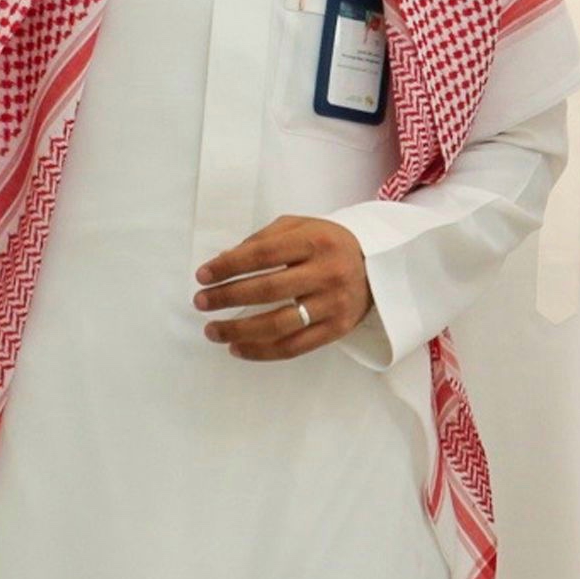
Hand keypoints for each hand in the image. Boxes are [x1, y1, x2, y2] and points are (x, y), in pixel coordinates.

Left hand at [195, 217, 372, 362]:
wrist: (379, 265)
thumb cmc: (328, 244)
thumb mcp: (300, 227)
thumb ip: (262, 241)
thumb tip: (221, 263)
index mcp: (315, 241)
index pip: (262, 255)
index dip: (228, 266)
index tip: (202, 275)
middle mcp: (327, 272)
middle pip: (268, 290)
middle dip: (227, 297)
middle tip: (200, 302)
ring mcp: (334, 304)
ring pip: (279, 324)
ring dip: (239, 330)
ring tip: (212, 331)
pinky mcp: (337, 329)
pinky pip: (294, 346)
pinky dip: (262, 351)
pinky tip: (238, 349)